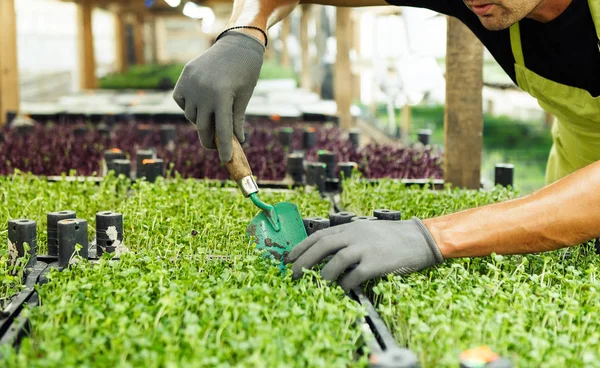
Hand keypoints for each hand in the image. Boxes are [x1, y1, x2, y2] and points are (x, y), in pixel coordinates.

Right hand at [173, 31, 264, 162]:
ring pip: (191, 115)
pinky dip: (188, 106)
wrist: (236, 45)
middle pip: (203, 127)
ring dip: (200, 121)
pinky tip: (199, 102)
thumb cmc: (246, 73)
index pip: (221, 130)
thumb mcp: (244, 97)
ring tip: (211, 114)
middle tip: (214, 147)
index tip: (225, 161)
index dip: (224, 148)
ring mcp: (191, 84)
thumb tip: (235, 141)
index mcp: (222, 97)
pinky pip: (181, 101)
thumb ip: (236, 120)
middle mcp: (203, 91)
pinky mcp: (183, 78)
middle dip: (209, 140)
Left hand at [287, 218, 443, 290]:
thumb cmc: (392, 237)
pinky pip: (354, 276)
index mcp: (350, 227)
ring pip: (336, 260)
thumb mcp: (366, 231)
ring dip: (323, 274)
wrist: (419, 239)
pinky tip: (343, 289)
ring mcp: (365, 249)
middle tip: (293, 274)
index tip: (287, 258)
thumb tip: (326, 253)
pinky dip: (345, 284)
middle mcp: (355, 235)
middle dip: (303, 261)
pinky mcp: (377, 263)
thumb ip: (348, 238)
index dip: (300, 247)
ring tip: (317, 284)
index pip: (318, 235)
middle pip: (322, 246)